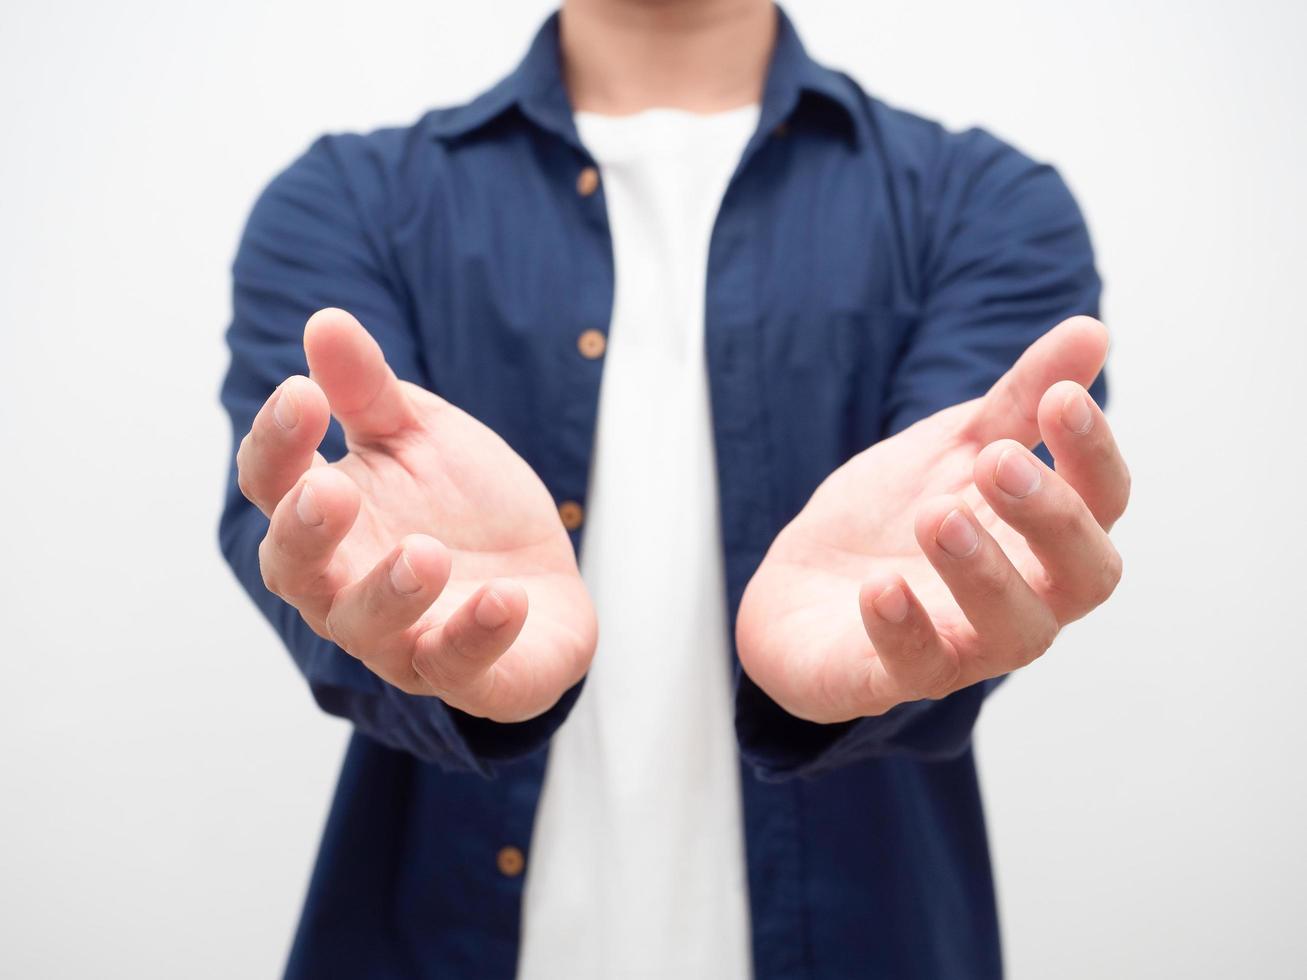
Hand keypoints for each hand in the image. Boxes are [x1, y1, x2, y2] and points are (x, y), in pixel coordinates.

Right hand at [236, 308, 596, 721]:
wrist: (544, 578)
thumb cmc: (463, 507)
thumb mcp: (422, 435)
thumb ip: (370, 391)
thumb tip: (325, 321)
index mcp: (326, 518)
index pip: (272, 484)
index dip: (277, 443)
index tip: (300, 394)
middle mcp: (344, 586)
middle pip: (294, 569)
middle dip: (306, 532)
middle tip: (328, 491)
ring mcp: (401, 638)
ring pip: (369, 628)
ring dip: (393, 591)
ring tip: (427, 552)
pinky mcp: (467, 674)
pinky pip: (459, 665)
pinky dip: (480, 632)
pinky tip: (506, 597)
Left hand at [736, 316, 1128, 723]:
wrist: (799, 584)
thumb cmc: (893, 518)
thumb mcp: (951, 446)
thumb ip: (1018, 400)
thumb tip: (1090, 330)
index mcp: (1043, 537)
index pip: (1103, 503)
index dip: (1093, 455)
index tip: (1063, 399)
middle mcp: (1023, 598)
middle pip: (1084, 576)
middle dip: (1050, 517)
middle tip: (995, 462)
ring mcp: (962, 645)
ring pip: (1015, 633)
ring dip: (983, 573)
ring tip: (937, 516)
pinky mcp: (891, 677)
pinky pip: (913, 668)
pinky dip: (901, 628)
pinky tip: (880, 587)